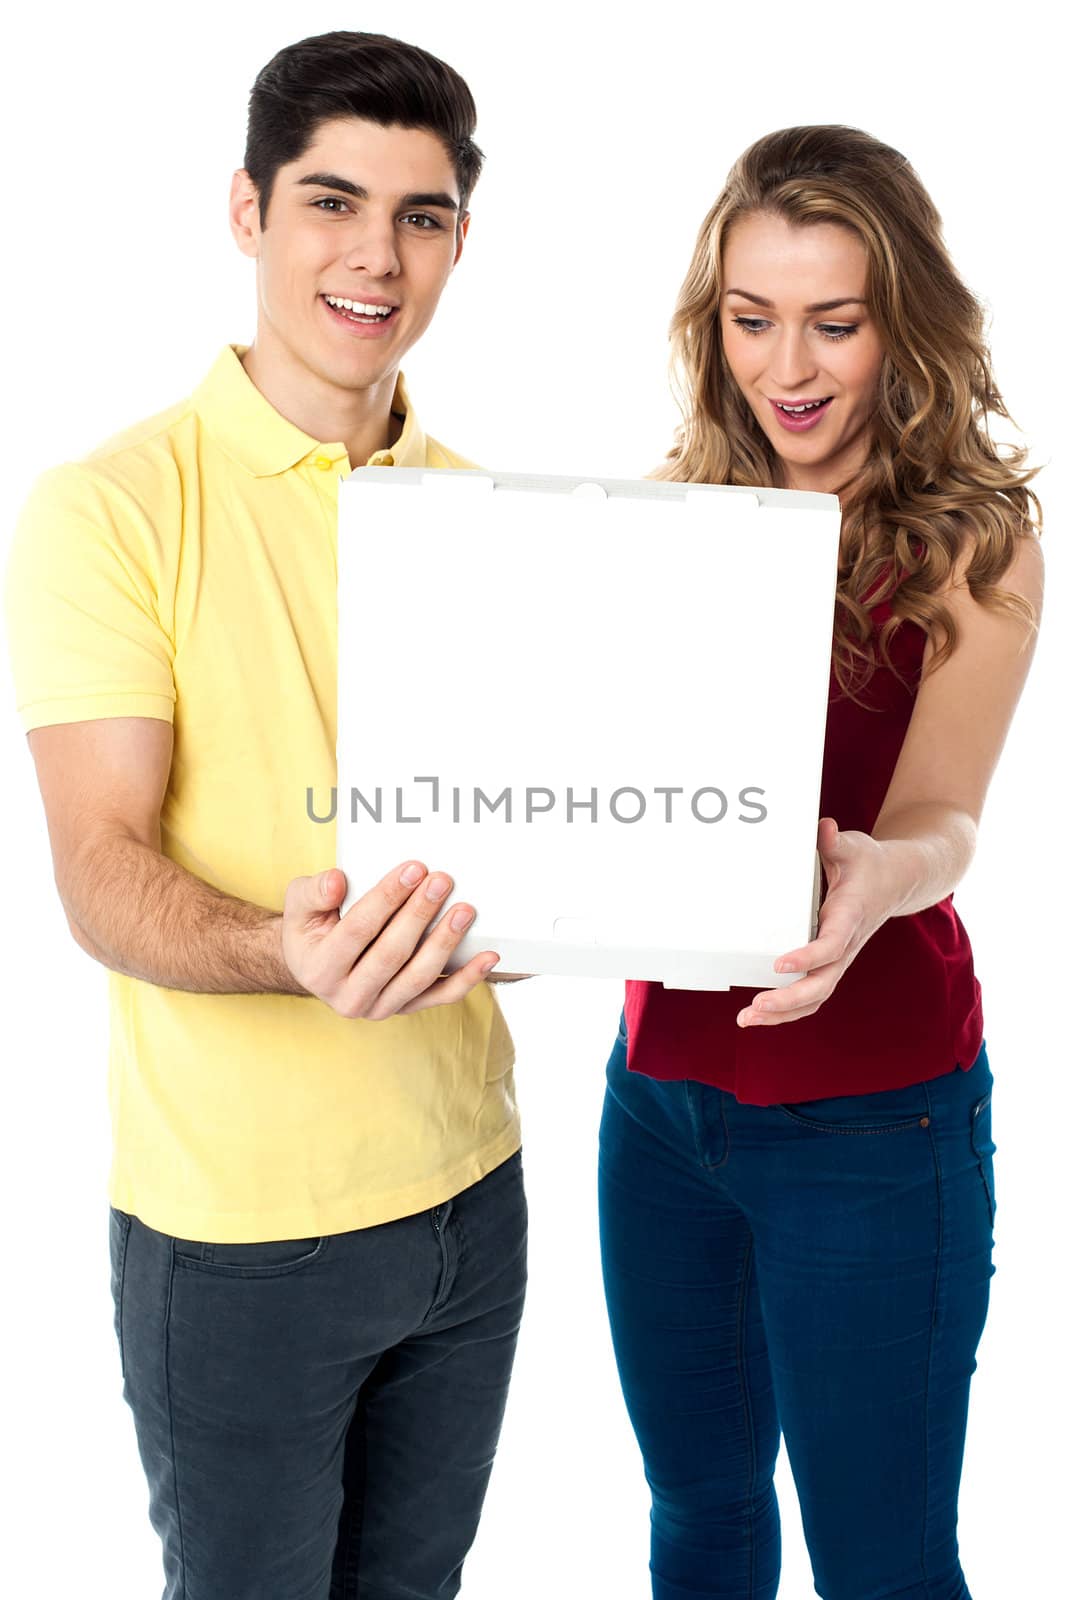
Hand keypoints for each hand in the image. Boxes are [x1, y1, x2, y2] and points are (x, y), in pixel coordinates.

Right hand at [282, 861, 498, 1019]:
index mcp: (320, 969)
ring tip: (464, 911)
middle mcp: (348, 996)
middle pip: (392, 953)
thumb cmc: (310, 929)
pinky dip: (467, 978)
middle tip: (442, 881)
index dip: (387, 898)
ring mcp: (379, 1007)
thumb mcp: (299, 905)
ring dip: (445, 942)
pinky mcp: (405, 1009)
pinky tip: (488, 958)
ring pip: (418, 977)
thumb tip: (337, 881)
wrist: (314, 966)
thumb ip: (314, 891)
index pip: (359, 929)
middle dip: (420, 914)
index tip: (414, 869)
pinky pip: (440, 997)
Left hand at [736, 817, 893, 1027]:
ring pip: (816, 997)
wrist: (896, 881)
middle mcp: (846, 945)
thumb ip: (836, 842)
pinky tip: (760, 1014)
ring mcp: (839, 959)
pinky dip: (788, 1009)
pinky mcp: (831, 964)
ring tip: (746, 1019)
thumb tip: (823, 829)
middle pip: (822, 984)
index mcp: (849, 917)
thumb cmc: (869, 863)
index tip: (779, 965)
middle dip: (788, 1000)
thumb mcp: (855, 846)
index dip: (808, 958)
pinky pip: (812, 994)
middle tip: (754, 1007)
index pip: (832, 946)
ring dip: (783, 1013)